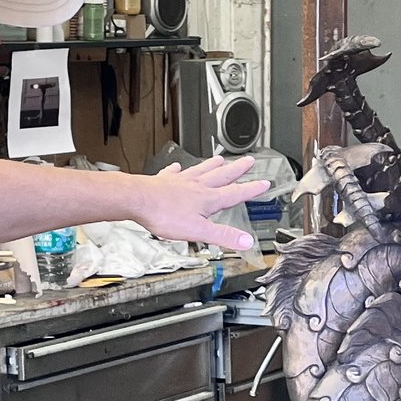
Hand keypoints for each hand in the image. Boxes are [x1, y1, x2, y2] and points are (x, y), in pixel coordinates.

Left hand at [134, 153, 261, 249]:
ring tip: (220, 159)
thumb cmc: (164, 215)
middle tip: (248, 161)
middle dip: (237, 170)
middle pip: (221, 176)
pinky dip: (178, 170)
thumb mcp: (198, 231)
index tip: (264, 183)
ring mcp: (180, 182)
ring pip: (201, 171)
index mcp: (208, 199)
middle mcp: (196, 187)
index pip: (235, 193)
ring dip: (212, 165)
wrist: (137, 200)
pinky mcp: (163, 182)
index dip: (251, 189)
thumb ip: (223, 235)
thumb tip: (246, 241)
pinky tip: (178, 167)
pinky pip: (174, 173)